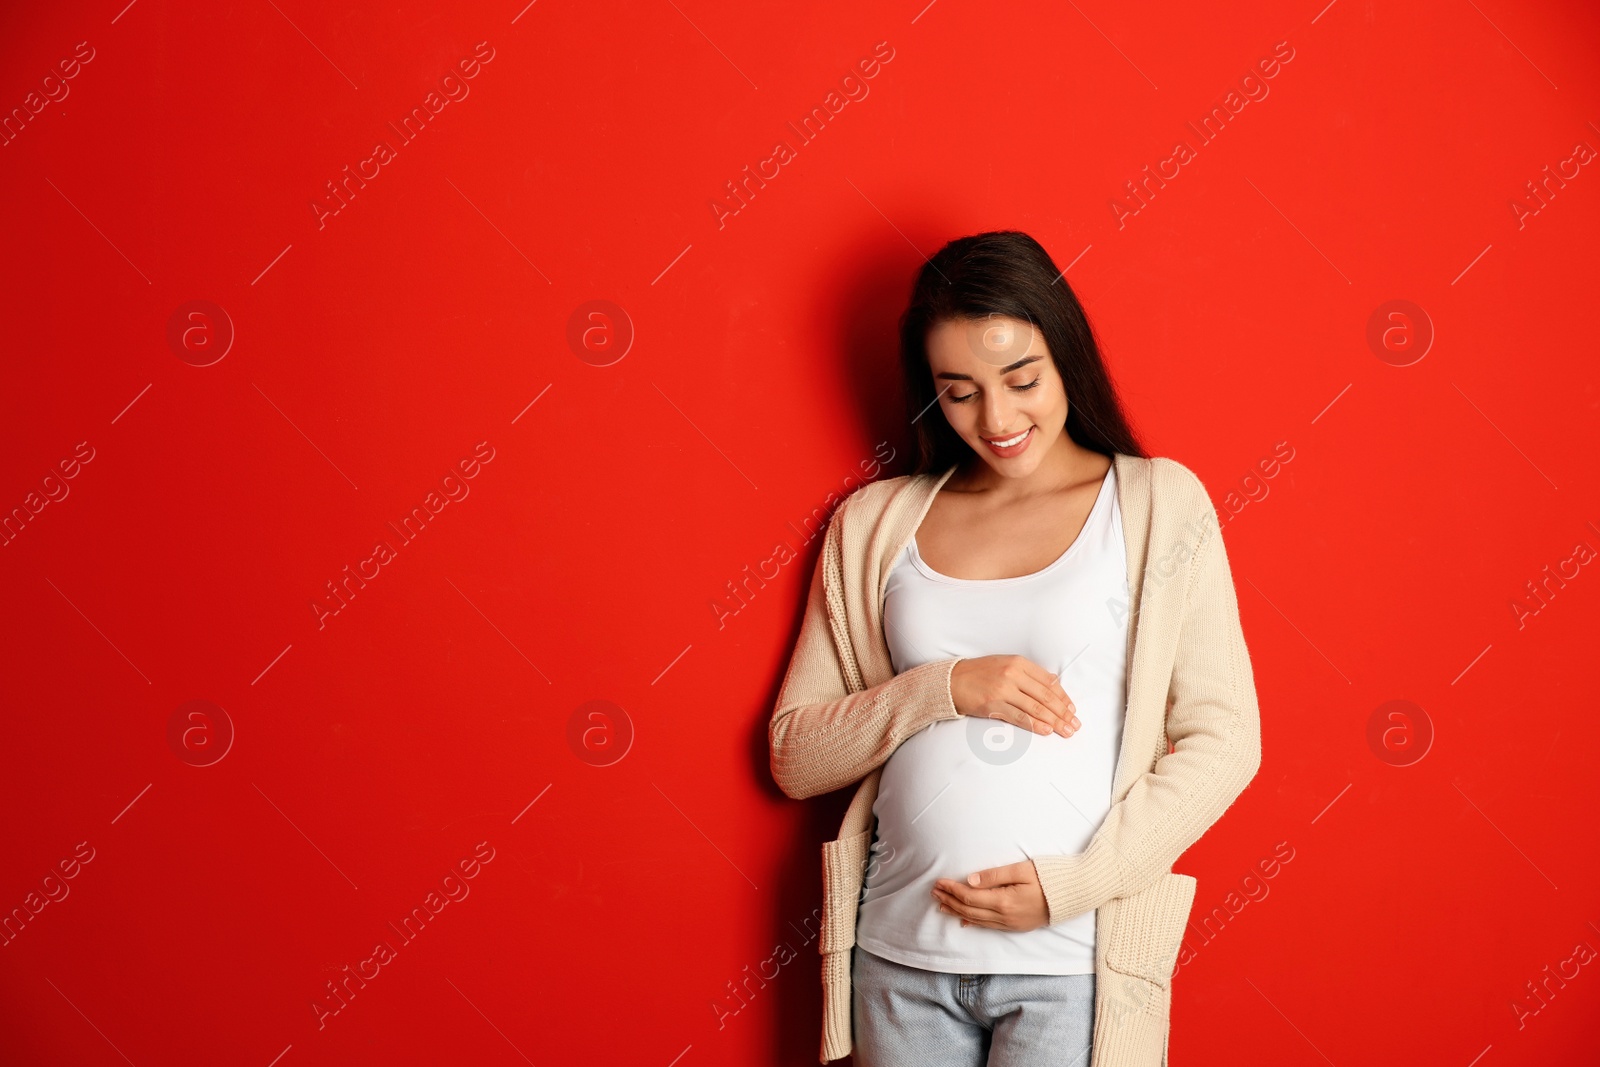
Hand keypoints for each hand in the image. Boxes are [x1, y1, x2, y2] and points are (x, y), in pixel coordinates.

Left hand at [931, 860, 1049, 931]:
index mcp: (1005, 901)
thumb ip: (995, 876)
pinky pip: (990, 926)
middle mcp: (1006, 916)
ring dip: (958, 911)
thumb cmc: (1049, 876)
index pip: (970, 896)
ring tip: (942, 905)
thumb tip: (970, 880)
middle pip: (970, 910)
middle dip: (950, 900)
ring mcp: (1012, 923)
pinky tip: (965, 920)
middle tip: (934, 892)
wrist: (1075, 892)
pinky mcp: (1018, 926)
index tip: (939, 882)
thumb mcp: (1022, 870)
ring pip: (978, 920)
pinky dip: (974, 922)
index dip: (952, 889)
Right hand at [950, 655, 1079, 737]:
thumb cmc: (980, 673)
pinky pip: (1019, 717)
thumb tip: (1052, 685)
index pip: (1049, 681)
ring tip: (1065, 731)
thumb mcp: (1005, 664)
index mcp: (1019, 662)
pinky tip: (1046, 731)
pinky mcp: (993, 704)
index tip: (1072, 709)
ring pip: (1035, 707)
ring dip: (1054, 721)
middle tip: (1074, 724)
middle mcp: (1013, 674)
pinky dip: (1035, 725)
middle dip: (1063, 712)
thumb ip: (1028, 673)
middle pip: (1045, 696)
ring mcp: (1003, 689)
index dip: (1063, 697)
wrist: (952, 680)